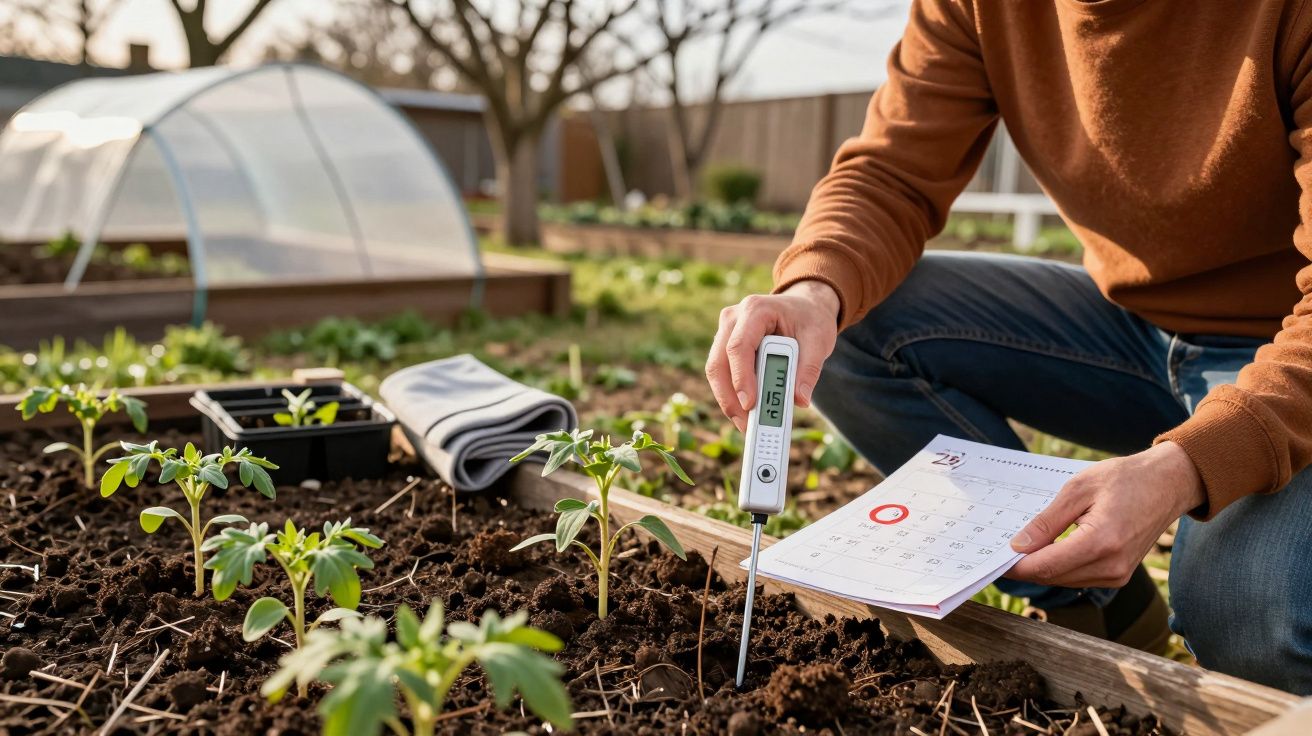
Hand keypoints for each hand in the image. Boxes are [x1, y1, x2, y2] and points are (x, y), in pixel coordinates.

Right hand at [706, 280, 840, 431]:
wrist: (804, 306)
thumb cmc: (809, 319)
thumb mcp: (819, 339)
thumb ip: (810, 369)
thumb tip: (799, 400)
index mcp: (755, 310)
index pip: (739, 346)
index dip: (741, 377)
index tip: (750, 404)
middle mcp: (733, 319)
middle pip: (719, 362)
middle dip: (729, 397)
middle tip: (745, 424)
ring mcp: (726, 333)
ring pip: (716, 371)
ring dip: (728, 400)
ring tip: (746, 424)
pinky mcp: (726, 347)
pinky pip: (723, 375)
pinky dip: (732, 395)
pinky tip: (746, 413)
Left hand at [1005, 441, 1204, 588]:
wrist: (1168, 484)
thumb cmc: (1124, 479)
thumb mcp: (1078, 489)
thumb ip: (1046, 521)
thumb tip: (1018, 545)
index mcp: (1101, 543)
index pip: (1045, 565)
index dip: (1015, 565)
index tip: (992, 558)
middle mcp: (1111, 566)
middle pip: (1052, 577)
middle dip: (1022, 567)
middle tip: (996, 552)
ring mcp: (1117, 575)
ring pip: (1063, 580)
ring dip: (1039, 568)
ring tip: (1016, 550)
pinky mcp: (1119, 575)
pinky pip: (1077, 577)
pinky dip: (1057, 567)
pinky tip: (1043, 551)